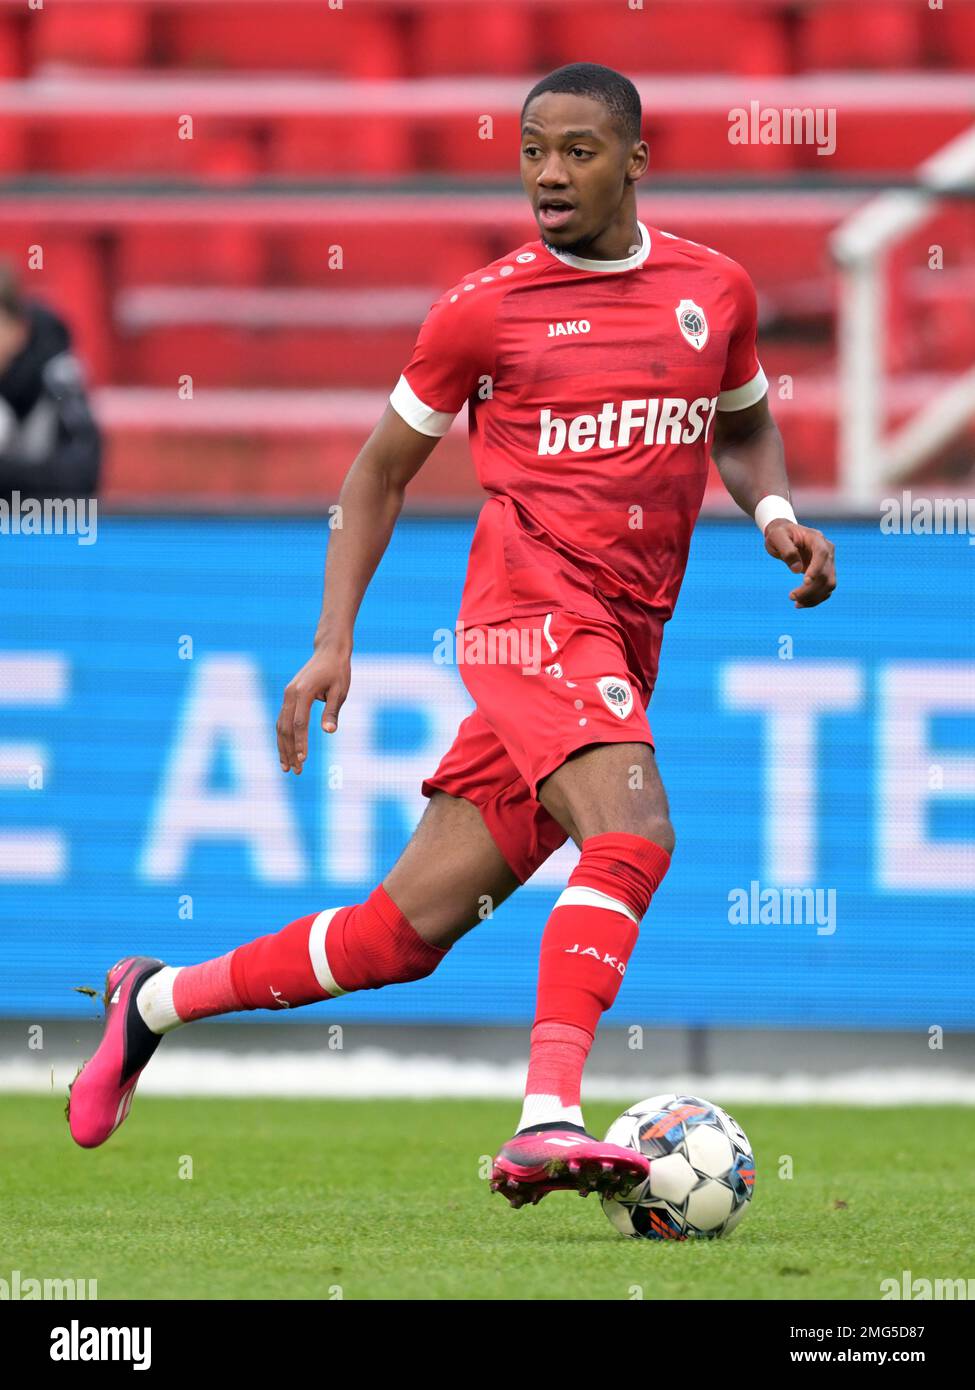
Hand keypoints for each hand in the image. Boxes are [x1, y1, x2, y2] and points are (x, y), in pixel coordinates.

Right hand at [276, 645, 350, 773]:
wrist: (328, 651)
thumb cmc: (338, 671)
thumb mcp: (340, 691)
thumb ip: (332, 712)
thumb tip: (329, 733)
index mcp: (302, 692)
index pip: (299, 724)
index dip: (301, 743)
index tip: (304, 760)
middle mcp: (290, 694)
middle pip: (285, 728)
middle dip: (289, 751)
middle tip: (296, 771)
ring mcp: (287, 695)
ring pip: (280, 726)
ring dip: (283, 747)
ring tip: (286, 767)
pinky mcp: (288, 696)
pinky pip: (282, 720)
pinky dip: (283, 736)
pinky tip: (286, 750)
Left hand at [764, 520, 836, 607]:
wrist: (786, 535)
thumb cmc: (780, 534)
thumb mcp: (777, 537)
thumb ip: (786, 550)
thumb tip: (797, 570)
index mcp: (816, 538)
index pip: (822, 554)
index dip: (816, 568)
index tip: (805, 582)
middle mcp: (827, 550)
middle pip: (826, 573)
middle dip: (810, 589)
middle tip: (791, 597)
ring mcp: (828, 562)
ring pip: (829, 584)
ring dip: (814, 597)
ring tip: (795, 603)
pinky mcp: (825, 573)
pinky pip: (826, 589)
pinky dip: (815, 599)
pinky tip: (800, 604)